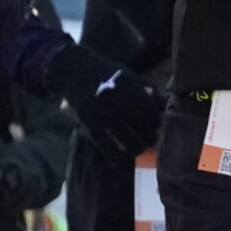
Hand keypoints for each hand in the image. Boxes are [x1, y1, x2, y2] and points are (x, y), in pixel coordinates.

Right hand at [48, 43, 165, 159]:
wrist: (74, 71)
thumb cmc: (103, 73)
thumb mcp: (125, 74)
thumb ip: (140, 88)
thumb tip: (157, 99)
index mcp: (130, 88)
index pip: (149, 111)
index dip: (155, 122)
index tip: (155, 127)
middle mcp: (119, 102)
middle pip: (141, 126)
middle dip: (148, 137)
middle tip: (149, 142)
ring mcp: (104, 114)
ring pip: (126, 138)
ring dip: (135, 148)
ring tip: (136, 150)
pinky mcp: (90, 123)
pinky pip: (105, 144)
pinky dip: (114, 155)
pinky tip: (118, 159)